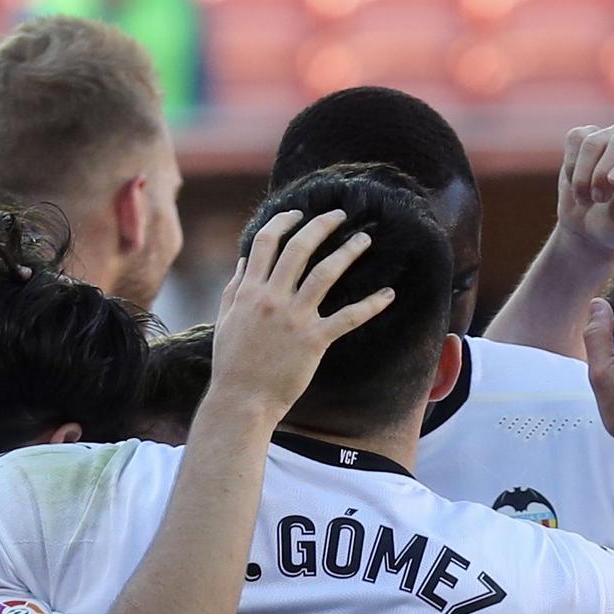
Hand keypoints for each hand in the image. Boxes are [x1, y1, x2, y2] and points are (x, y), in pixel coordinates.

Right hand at [208, 208, 394, 418]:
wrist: (242, 400)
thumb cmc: (232, 364)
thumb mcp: (225, 320)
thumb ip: (234, 288)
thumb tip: (243, 260)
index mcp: (249, 291)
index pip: (267, 243)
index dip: (284, 222)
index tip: (299, 214)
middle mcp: (271, 298)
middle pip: (299, 248)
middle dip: (321, 226)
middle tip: (340, 215)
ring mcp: (294, 318)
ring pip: (325, 273)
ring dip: (347, 252)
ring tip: (364, 240)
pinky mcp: (313, 340)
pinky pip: (348, 317)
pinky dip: (370, 304)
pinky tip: (388, 294)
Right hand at [556, 125, 613, 254]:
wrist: (587, 227)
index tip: (613, 182)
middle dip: (603, 173)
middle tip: (598, 199)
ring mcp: (610, 135)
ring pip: (593, 142)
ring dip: (583, 176)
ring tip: (586, 199)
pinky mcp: (585, 136)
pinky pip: (576, 138)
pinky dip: (571, 165)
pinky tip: (575, 183)